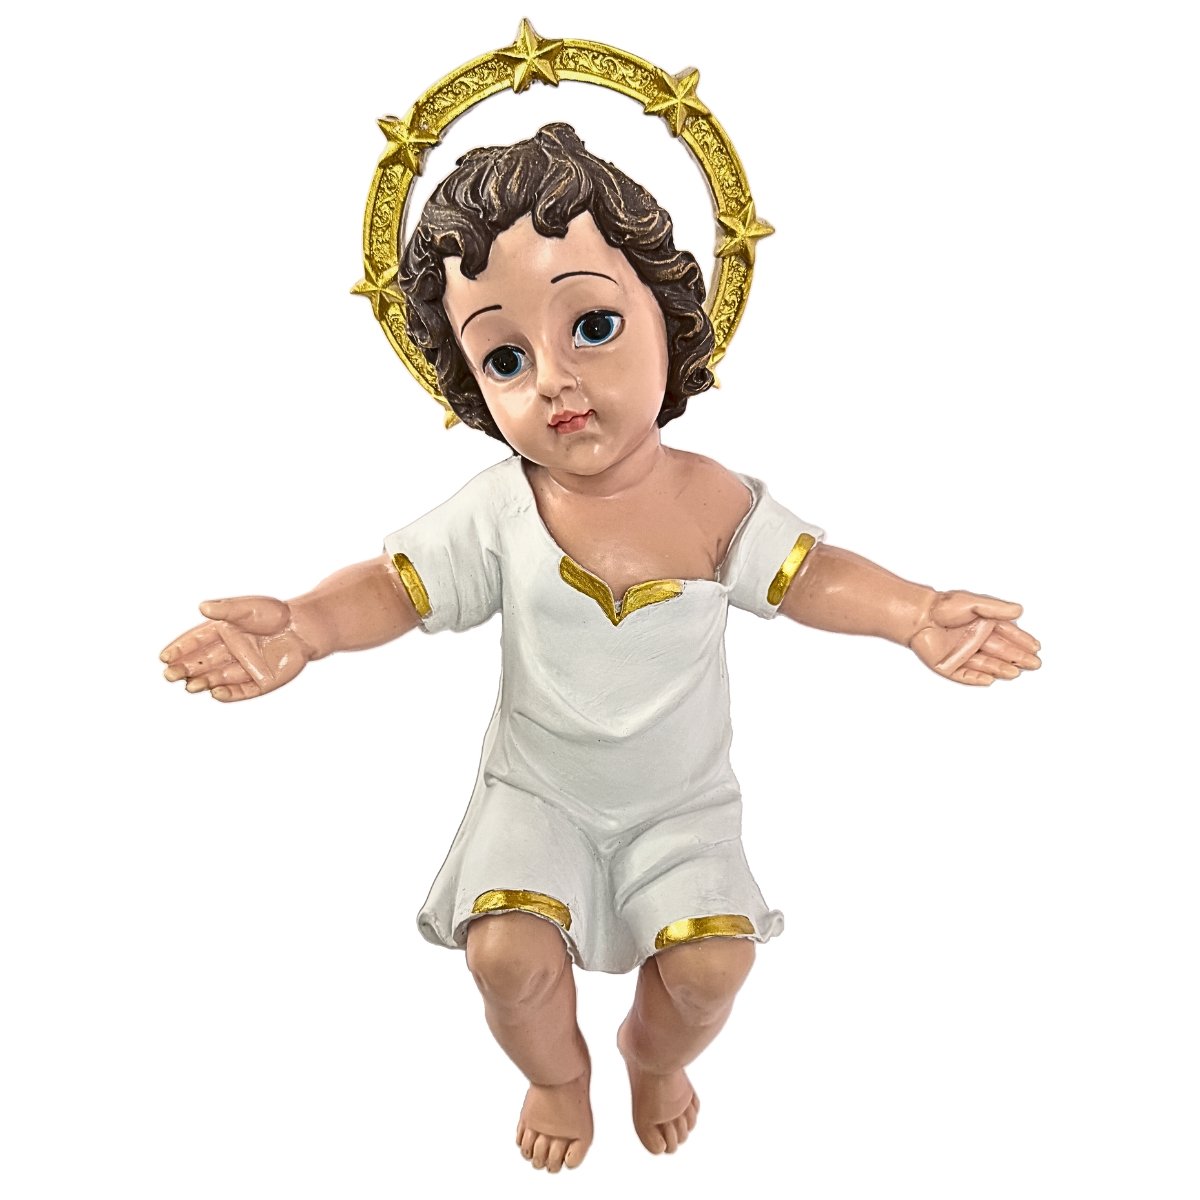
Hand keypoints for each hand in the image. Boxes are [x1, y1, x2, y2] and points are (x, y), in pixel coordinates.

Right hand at [160, 596, 313, 701]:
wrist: (306, 628)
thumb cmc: (277, 614)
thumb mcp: (248, 608)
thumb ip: (226, 609)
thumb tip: (202, 607)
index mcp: (224, 631)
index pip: (196, 641)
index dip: (179, 649)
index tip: (164, 657)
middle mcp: (231, 650)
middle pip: (202, 662)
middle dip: (185, 669)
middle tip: (170, 675)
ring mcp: (245, 667)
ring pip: (218, 677)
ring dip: (203, 682)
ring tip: (190, 685)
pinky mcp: (261, 681)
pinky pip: (241, 691)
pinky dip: (228, 694)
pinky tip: (214, 693)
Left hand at [909, 592, 1040, 685]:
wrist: (918, 617)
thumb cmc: (943, 607)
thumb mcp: (973, 603)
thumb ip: (996, 609)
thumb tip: (1019, 611)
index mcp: (982, 625)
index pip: (1007, 634)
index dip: (1022, 640)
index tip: (1035, 646)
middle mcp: (975, 640)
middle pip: (1001, 651)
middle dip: (1018, 657)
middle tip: (1034, 663)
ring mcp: (962, 654)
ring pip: (986, 664)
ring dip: (1002, 668)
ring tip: (1016, 672)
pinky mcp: (948, 665)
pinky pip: (965, 675)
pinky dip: (977, 678)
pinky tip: (990, 680)